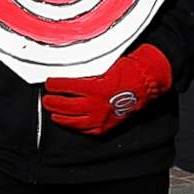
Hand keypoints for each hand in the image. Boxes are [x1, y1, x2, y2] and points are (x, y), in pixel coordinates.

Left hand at [41, 45, 173, 135]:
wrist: (146, 82)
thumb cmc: (128, 69)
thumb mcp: (104, 62)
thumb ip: (86, 67)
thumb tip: (69, 66)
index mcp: (93, 86)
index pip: (64, 86)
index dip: (53, 85)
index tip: (50, 83)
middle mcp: (94, 104)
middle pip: (64, 106)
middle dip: (52, 102)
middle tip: (47, 98)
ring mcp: (99, 117)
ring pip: (72, 120)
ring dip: (59, 116)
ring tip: (54, 111)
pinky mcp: (104, 127)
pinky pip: (85, 130)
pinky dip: (74, 126)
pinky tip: (69, 122)